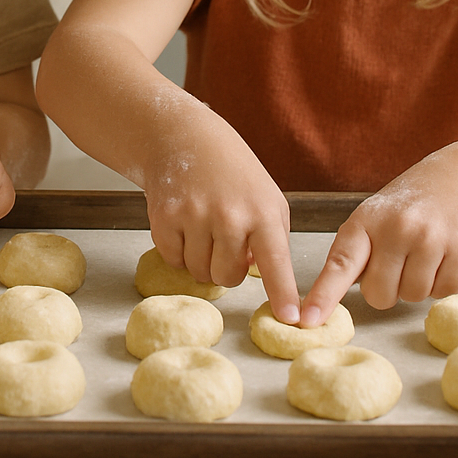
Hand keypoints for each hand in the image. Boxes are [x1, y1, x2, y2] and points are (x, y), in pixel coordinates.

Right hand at [143, 125, 300, 323]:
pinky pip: (173, 261)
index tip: (292, 318)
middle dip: (227, 268)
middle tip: (224, 240)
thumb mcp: (267, 198)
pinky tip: (184, 225)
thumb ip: (271, 238)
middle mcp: (231, 215)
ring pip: (199, 273)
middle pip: (228, 277)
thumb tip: (258, 274)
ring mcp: (195, 216)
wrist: (185, 139)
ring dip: (201, 261)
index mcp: (263, 211)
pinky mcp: (165, 218)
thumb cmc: (233, 174)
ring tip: (204, 228)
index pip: (276, 261)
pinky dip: (178, 251)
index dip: (282, 293)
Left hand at [301, 149, 457, 320]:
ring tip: (428, 251)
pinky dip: (445, 282)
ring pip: (412, 297)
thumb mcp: (379, 214)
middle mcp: (396, 228)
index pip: (340, 263)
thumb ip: (359, 251)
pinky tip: (448, 253)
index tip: (306, 321)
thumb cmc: (416, 201)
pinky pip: (443, 293)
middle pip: (379, 295)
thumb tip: (334, 295)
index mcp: (367, 219)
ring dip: (420, 284)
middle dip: (389, 288)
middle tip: (403, 259)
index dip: (323, 295)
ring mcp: (430, 240)